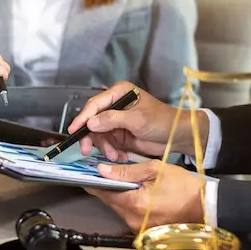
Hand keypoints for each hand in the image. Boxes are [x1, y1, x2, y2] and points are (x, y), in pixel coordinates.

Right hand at [67, 81, 208, 161]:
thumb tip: (91, 122)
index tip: (74, 130)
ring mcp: (116, 121)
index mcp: (119, 93)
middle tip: (87, 150)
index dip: (83, 117)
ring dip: (104, 147)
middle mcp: (115, 105)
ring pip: (98, 135)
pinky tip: (120, 156)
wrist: (176, 136)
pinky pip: (107, 144)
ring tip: (115, 155)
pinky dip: (111, 152)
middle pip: (92, 121)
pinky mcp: (119, 135)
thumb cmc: (162, 120)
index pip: (95, 104)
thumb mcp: (137, 118)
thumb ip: (113, 119)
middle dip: (91, 137)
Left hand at [84, 161, 205, 231]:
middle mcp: (132, 219)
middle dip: (107, 188)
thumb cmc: (184, 187)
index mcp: (133, 203)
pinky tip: (137, 195)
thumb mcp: (155, 169)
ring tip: (125, 182)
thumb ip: (126, 170)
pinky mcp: (145, 232)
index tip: (85, 173)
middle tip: (107, 173)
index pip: (102, 193)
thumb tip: (102, 169)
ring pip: (120, 209)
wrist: (206, 206)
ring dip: (119, 197)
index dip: (93, 182)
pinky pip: (130, 216)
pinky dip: (130, 205)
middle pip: (110, 202)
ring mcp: (138, 228)